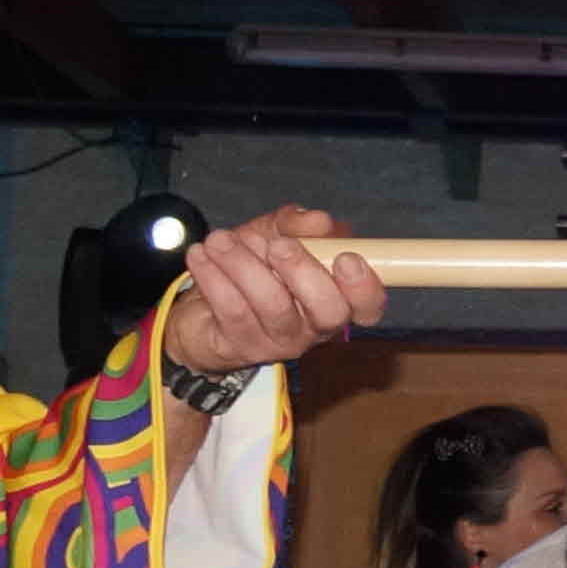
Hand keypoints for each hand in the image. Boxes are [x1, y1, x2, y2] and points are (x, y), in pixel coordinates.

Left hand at [155, 205, 387, 370]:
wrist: (199, 307)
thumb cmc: (249, 271)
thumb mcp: (273, 236)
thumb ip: (296, 225)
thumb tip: (319, 221)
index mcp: (333, 300)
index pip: (368, 306)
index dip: (365, 286)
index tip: (347, 257)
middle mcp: (313, 327)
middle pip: (329, 312)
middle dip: (304, 272)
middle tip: (276, 245)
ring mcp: (277, 342)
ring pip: (273, 306)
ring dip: (244, 265)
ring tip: (220, 240)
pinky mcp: (240, 346)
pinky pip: (232, 309)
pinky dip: (214, 276)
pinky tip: (201, 255)